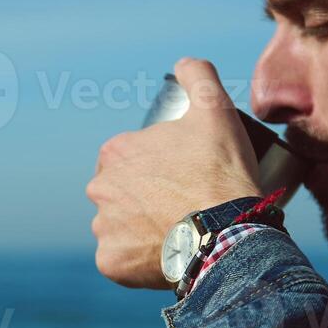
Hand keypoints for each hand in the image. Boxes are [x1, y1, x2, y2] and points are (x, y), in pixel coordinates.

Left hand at [87, 58, 260, 288]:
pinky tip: (164, 256)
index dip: (159, 169)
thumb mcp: (215, 110)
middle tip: (181, 206)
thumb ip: (198, 76)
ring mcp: (103, 229)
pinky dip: (138, 262)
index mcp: (115, 153)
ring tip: (176, 233)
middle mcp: (100, 189)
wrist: (227, 232)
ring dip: (141, 231)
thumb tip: (183, 64)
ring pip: (121, 229)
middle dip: (145, 200)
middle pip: (122, 194)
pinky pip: (121, 262)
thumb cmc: (219, 171)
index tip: (183, 179)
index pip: (131, 160)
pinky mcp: (111, 263)